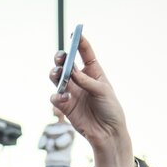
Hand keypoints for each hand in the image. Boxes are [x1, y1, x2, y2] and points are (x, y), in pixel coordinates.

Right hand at [49, 32, 133, 162]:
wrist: (107, 133)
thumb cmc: (110, 110)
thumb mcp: (102, 91)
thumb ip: (86, 81)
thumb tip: (71, 71)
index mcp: (94, 72)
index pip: (85, 53)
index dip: (79, 42)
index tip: (75, 33)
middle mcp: (81, 80)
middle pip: (66, 64)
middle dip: (61, 58)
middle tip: (61, 58)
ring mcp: (72, 93)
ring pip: (58, 78)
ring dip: (56, 74)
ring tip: (58, 74)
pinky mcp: (66, 107)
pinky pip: (56, 97)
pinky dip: (57, 96)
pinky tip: (64, 98)